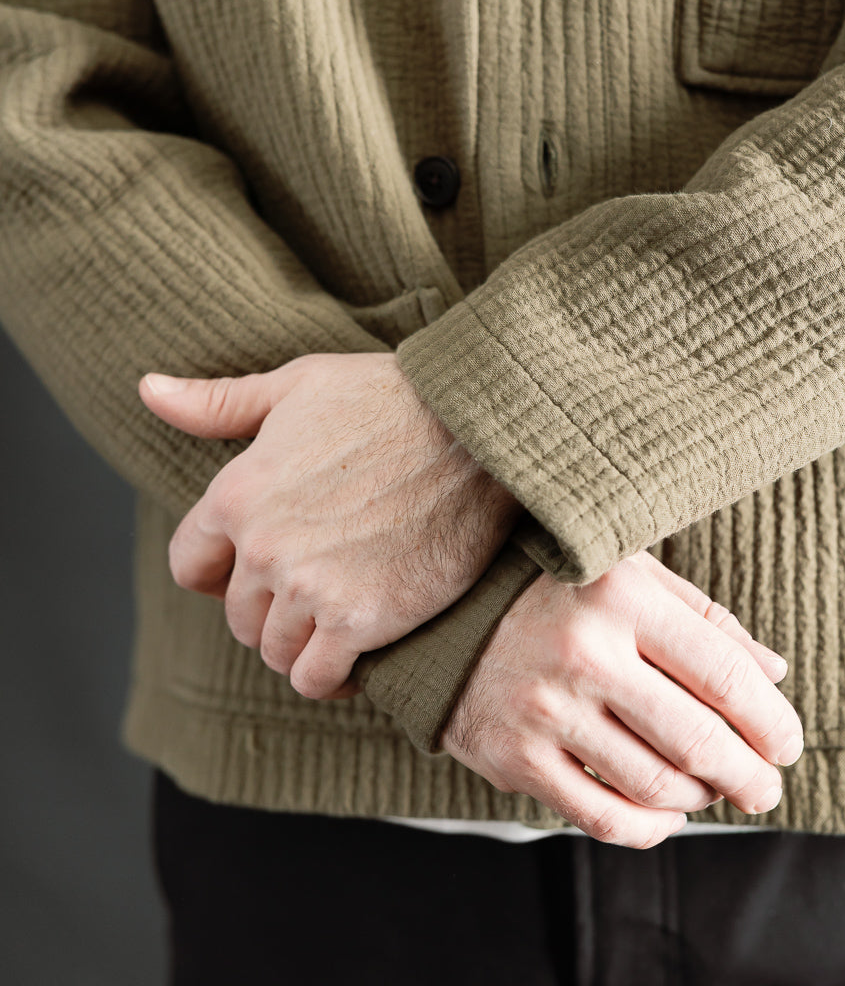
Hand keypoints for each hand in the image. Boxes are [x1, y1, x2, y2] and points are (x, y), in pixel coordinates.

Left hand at [139, 353, 522, 697]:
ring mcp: (311, 588)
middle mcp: (264, 548)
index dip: (219, 570)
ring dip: (301, 642)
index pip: (190, 565)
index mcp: (237, 493)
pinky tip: (358, 648)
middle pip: (237, 615)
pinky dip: (332, 674)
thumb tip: (148, 391)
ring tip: (337, 615)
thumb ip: (217, 403)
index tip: (255, 566)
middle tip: (314, 584)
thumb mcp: (297, 385)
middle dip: (268, 606)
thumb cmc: (388, 396)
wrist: (476, 429)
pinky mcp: (362, 621)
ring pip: (275, 651)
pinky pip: (317, 679)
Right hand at [441, 551, 802, 848]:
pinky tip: (666, 814)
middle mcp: (582, 653)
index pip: (724, 674)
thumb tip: (775, 674)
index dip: (772, 720)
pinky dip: (650, 827)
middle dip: (750, 775)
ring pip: (656, 786)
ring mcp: (545, 710)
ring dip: (702, 799)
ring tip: (713, 790)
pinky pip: (603, 817)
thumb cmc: (553, 586)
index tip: (787, 742)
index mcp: (620, 595)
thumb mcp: (629, 573)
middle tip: (766, 785)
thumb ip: (703, 619)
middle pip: (697, 740)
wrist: (441, 609)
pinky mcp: (516, 758)